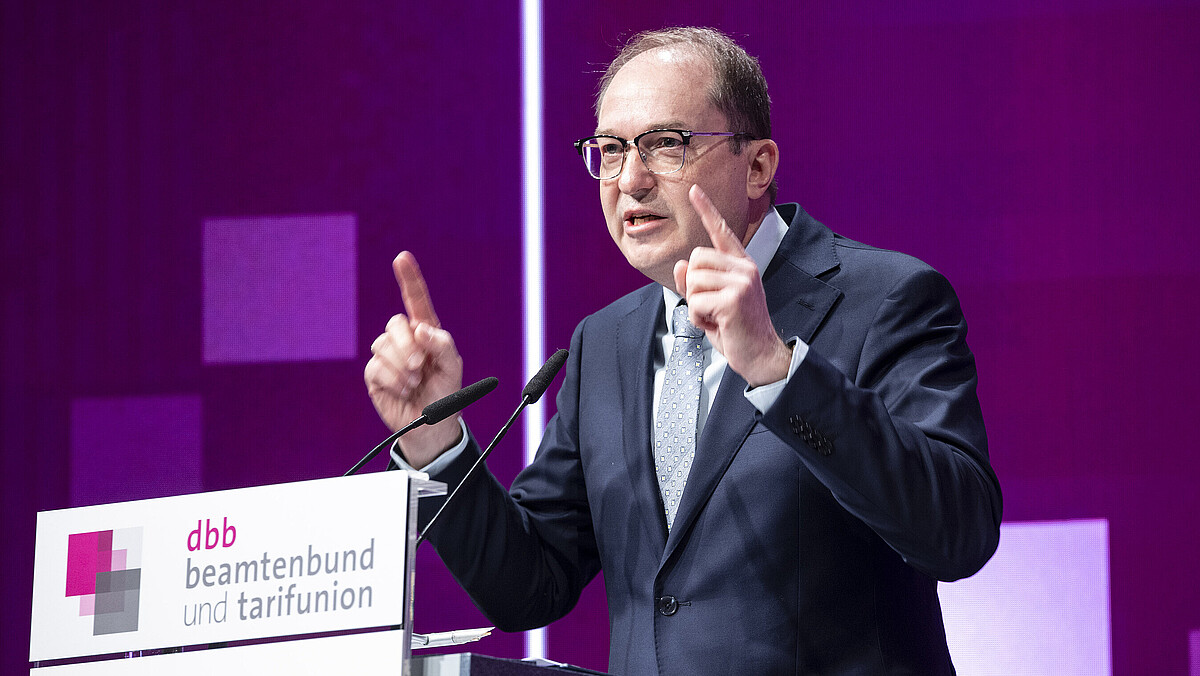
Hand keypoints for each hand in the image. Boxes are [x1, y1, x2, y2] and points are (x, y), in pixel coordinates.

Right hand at [364, 252, 463, 467]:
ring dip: (402, 367)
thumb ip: (443, 344)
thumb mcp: (454, 368)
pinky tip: (403, 390)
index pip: (416, 300)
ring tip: (414, 383)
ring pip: (383, 345)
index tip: (402, 258)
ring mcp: (388, 356)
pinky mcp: (375, 374)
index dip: (409, 279)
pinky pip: (376, 367)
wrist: (431, 425)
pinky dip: (393, 380)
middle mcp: (406, 340)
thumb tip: (421, 330)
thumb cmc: (445, 394)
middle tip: (420, 366)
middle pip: (395, 323)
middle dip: (407, 345)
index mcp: (426, 332)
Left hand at [673, 185, 791, 386]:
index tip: (693, 189)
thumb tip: (680, 264)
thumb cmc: (737, 330)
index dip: (706, 209)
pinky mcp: (734, 298)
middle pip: (695, 258)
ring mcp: (741, 281)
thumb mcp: (711, 303)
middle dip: (693, 287)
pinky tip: (718, 325)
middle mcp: (744, 267)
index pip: (721, 230)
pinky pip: (696, 301)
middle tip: (712, 308)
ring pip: (693, 280)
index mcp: (741, 264)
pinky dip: (700, 318)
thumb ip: (695, 282)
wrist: (760, 356)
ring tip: (716, 317)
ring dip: (696, 304)